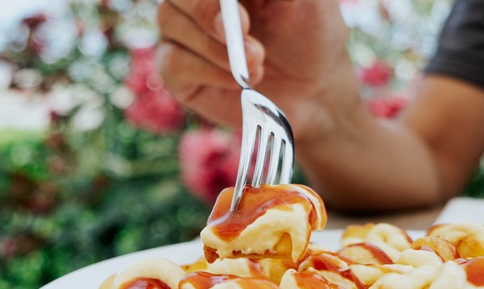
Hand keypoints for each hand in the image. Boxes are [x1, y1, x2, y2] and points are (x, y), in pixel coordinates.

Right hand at [157, 0, 350, 141]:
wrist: (312, 86)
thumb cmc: (308, 33)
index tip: (239, 7)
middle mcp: (195, 2)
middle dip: (207, 11)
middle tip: (246, 30)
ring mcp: (181, 34)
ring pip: (171, 23)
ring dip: (217, 48)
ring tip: (257, 61)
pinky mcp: (176, 71)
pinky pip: (173, 63)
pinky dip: (210, 72)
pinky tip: (238, 81)